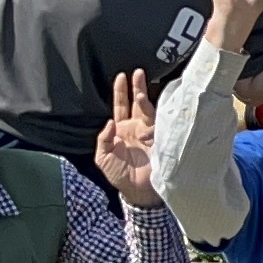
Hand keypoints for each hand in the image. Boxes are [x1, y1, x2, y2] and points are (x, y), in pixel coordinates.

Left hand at [96, 73, 160, 208]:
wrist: (138, 191)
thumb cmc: (119, 175)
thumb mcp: (102, 158)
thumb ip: (103, 139)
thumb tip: (110, 121)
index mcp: (121, 130)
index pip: (120, 106)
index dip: (120, 92)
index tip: (121, 76)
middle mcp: (136, 128)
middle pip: (136, 103)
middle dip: (136, 87)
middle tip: (137, 72)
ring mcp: (149, 132)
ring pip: (148, 109)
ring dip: (145, 97)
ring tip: (141, 84)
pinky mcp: (160, 138)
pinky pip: (159, 122)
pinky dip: (157, 112)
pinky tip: (154, 102)